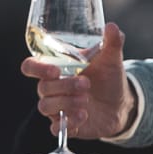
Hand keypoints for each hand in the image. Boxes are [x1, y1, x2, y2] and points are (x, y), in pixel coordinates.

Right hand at [23, 21, 133, 141]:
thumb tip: (112, 26)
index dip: (36, 69)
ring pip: (45, 107)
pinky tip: (83, 116)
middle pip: (42, 87)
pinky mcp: (65, 124)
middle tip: (86, 84)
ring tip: (85, 101)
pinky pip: (55, 127)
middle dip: (64, 86)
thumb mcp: (111, 59)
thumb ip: (112, 42)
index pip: (31, 66)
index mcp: (56, 68)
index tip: (55, 71)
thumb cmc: (109, 77)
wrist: (121, 103)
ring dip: (65, 103)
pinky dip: (67, 123)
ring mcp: (57, 107)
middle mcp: (52, 88)